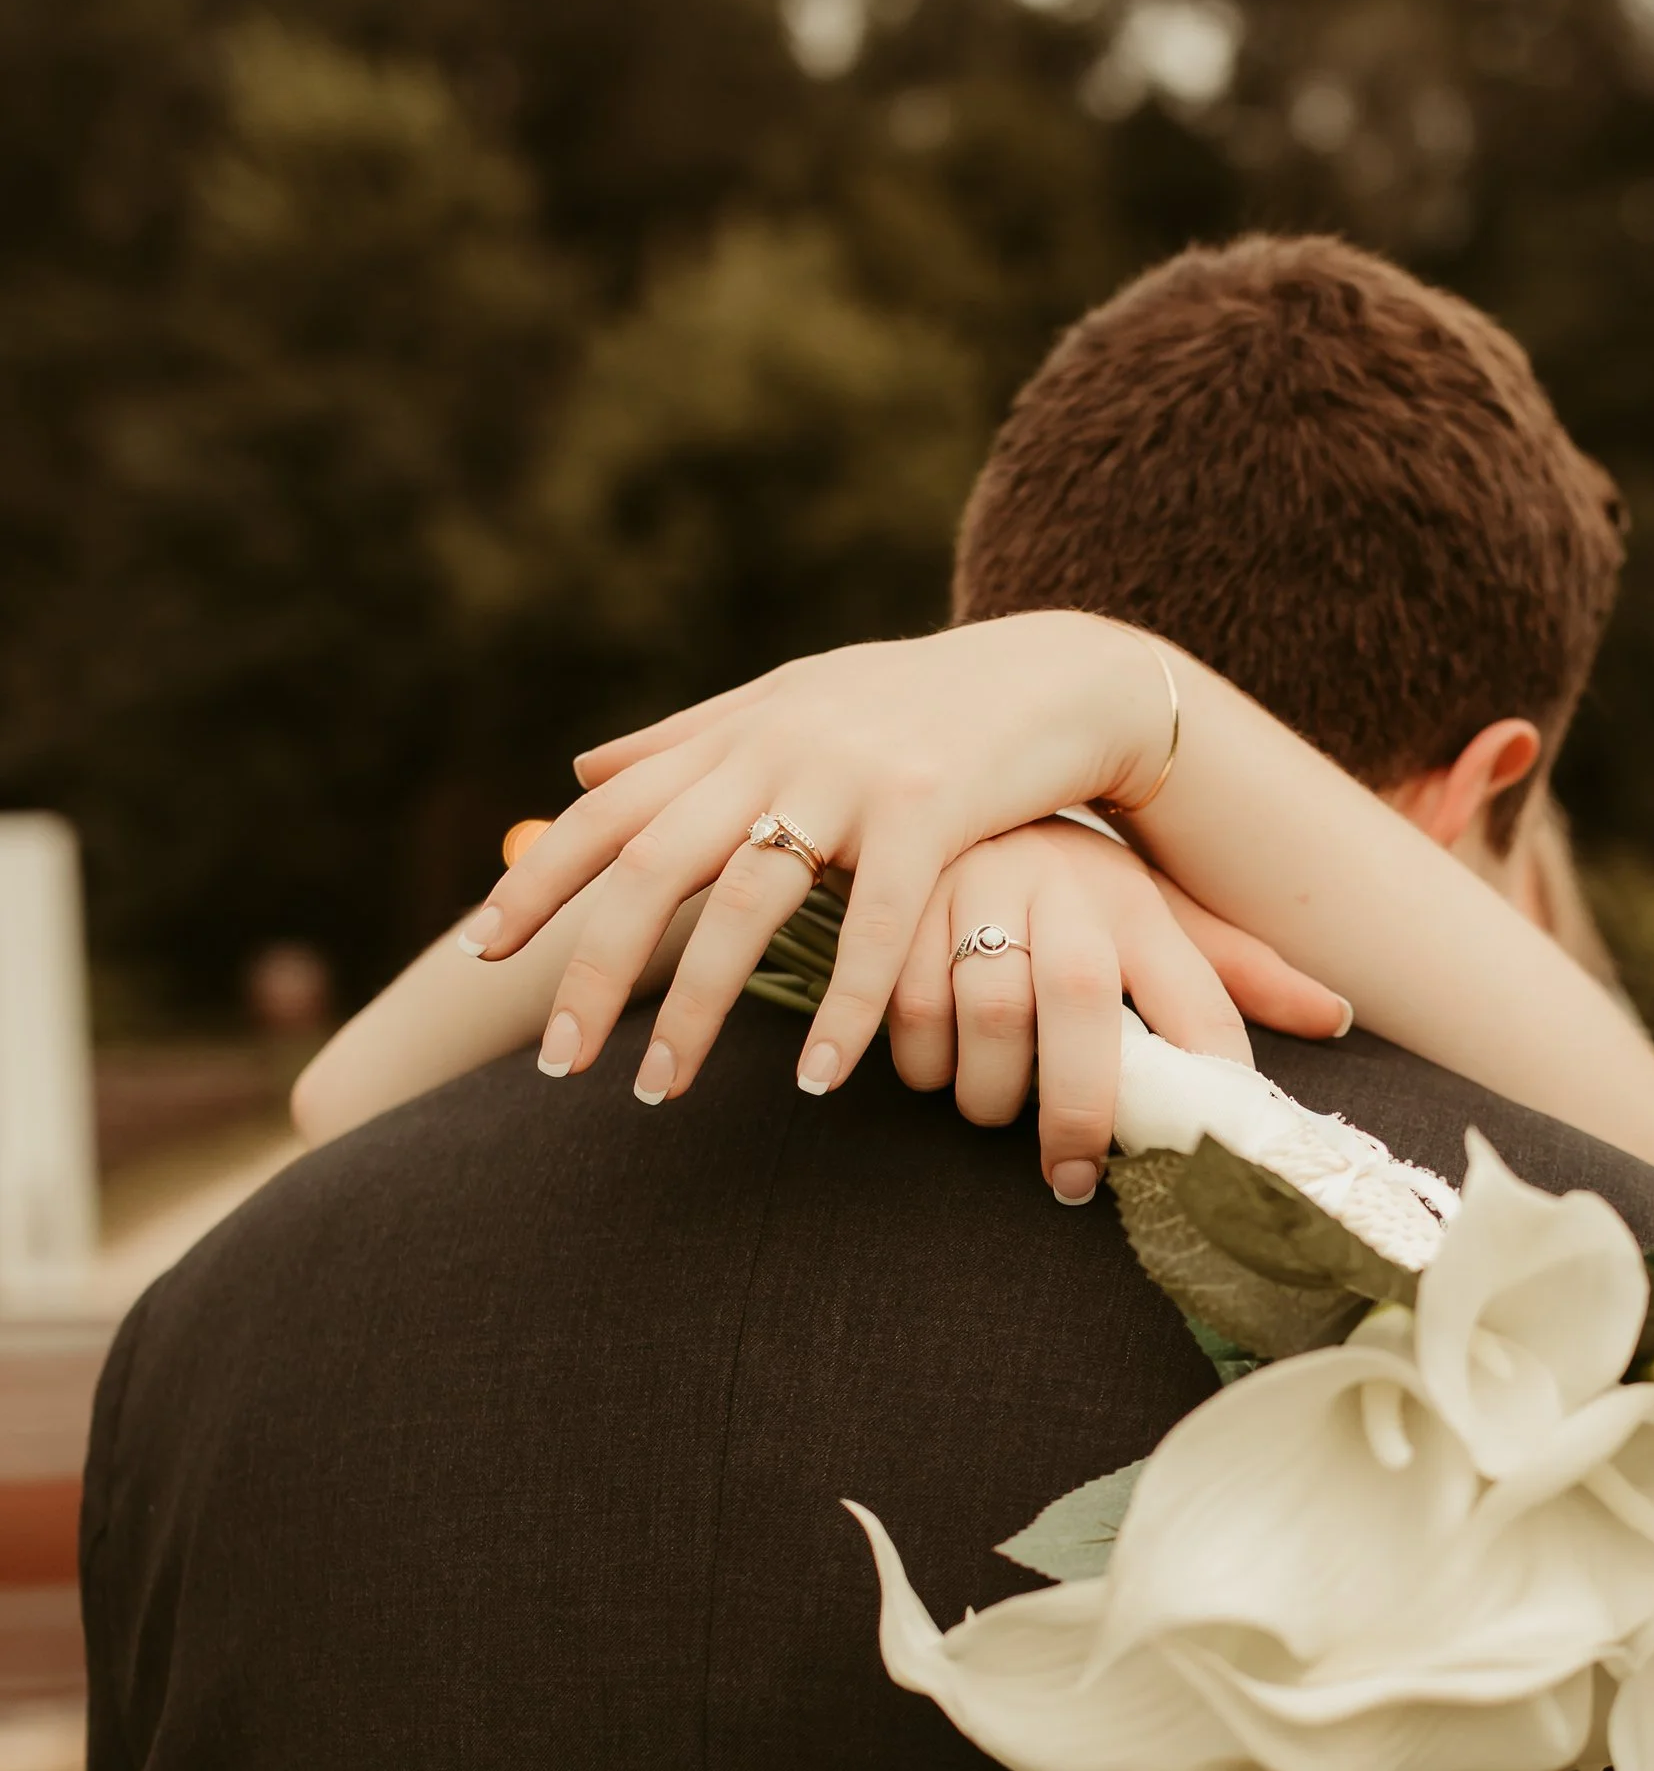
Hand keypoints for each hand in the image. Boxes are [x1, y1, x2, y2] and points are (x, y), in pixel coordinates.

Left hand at [461, 612, 1185, 1097]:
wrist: (1058, 675)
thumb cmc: (921, 703)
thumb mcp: (794, 701)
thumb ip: (688, 739)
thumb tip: (581, 769)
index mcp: (737, 732)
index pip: (609, 811)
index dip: (539, 880)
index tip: (477, 951)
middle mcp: (778, 748)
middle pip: (653, 865)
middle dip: (591, 967)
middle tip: (554, 1065)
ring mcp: (853, 779)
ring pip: (747, 906)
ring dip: (693, 1009)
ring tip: (656, 1095)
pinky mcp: (932, 814)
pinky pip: (876, 931)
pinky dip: (842, 1010)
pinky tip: (813, 1082)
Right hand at [886, 823, 1347, 1199]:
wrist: (963, 787)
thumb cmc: (1073, 881)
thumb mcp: (1158, 913)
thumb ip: (1236, 972)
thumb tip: (1337, 1018)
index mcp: (1141, 902)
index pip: (1198, 999)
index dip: (1211, 1075)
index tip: (1205, 1150)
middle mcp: (1068, 887)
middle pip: (1082, 1002)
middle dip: (1076, 1107)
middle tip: (1072, 1177)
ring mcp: (983, 887)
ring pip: (987, 1013)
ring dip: (989, 1090)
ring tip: (994, 1111)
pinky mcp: (904, 901)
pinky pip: (910, 1008)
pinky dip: (923, 1062)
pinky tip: (938, 1071)